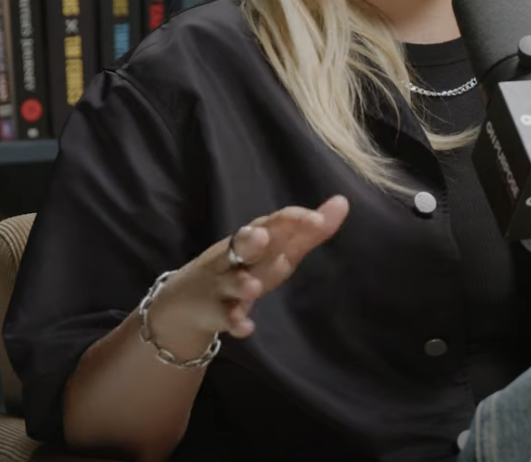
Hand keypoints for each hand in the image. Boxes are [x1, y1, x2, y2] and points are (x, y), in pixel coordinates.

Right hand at [146, 195, 349, 355]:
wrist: (188, 300)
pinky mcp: (215, 311)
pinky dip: (234, 322)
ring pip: (232, 282)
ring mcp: (223, 284)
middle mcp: (237, 256)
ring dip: (242, 283)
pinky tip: (246, 328)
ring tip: (253, 287)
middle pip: (242, 245)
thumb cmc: (245, 266)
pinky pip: (225, 317)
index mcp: (257, 238)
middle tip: (262, 235)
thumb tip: (343, 201)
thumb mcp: (279, 249)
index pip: (274, 222)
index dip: (294, 221)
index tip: (318, 220)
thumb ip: (309, 230)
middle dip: (251, 240)